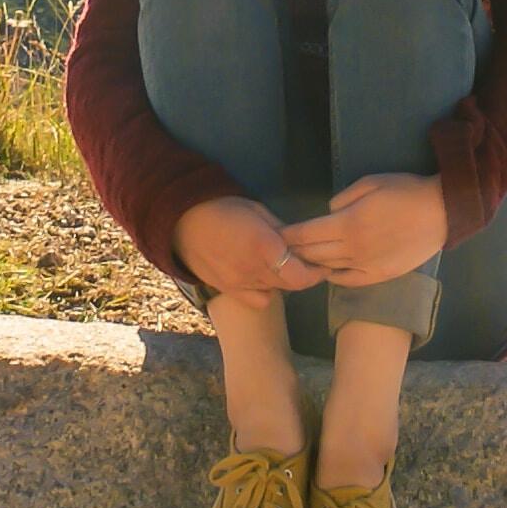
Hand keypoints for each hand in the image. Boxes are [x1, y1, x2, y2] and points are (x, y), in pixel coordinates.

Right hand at [178, 196, 321, 297]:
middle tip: (307, 262)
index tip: (323, 264)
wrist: (182, 220)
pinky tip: (261, 276)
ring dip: (284, 281)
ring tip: (280, 264)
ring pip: (276, 291)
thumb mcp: (258, 211)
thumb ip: (282, 230)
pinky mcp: (228, 290)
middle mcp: (253, 270)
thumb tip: (302, 242)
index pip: (301, 275)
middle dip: (303, 274)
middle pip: (291, 284)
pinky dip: (266, 291)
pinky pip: (258, 300)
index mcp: (264, 246)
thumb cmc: (223, 208)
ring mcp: (239, 283)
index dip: (316, 273)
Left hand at [283, 172, 447, 288]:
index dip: (288, 236)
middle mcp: (353, 248)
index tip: (276, 235)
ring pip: (328, 267)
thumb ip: (343, 198)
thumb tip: (328, 212)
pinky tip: (327, 271)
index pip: (307, 233)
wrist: (441, 212)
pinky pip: (348, 280)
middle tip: (280, 250)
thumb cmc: (405, 191)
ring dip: (311, 264)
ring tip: (298, 261)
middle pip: (313, 253)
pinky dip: (333, 276)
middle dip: (294, 251)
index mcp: (348, 223)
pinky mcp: (379, 276)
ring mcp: (366, 265)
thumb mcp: (370, 183)